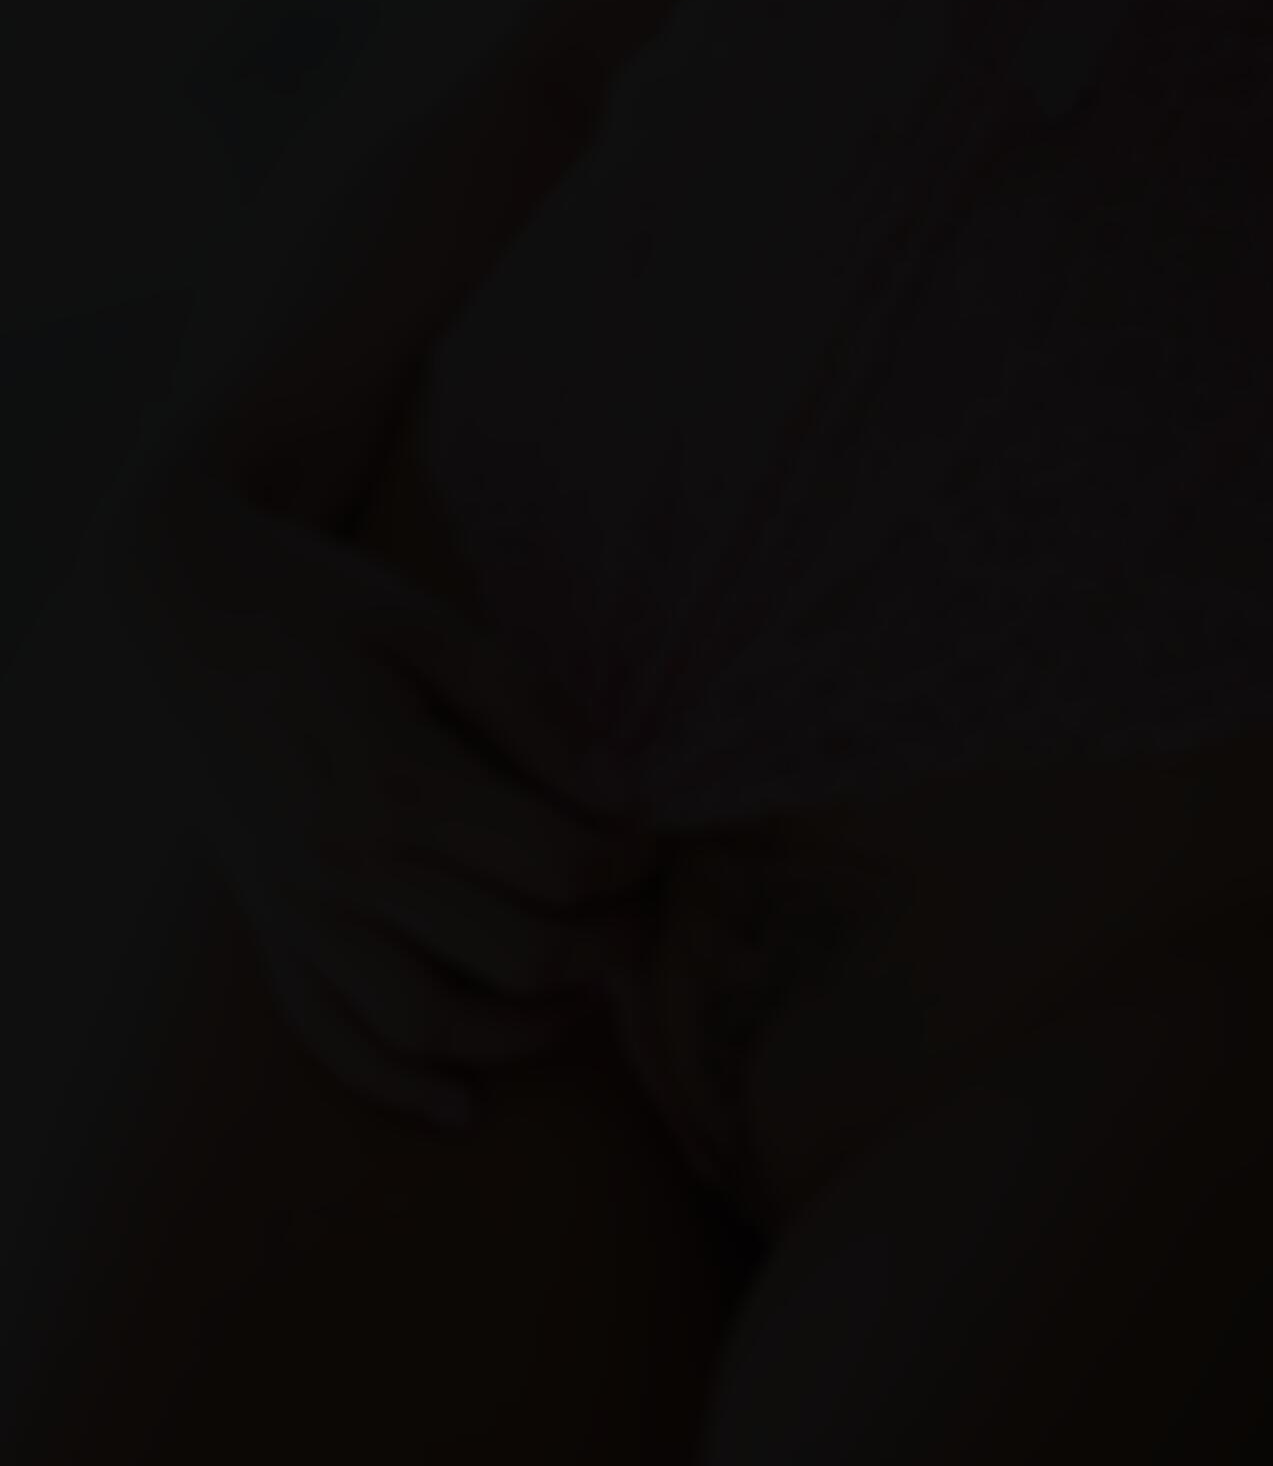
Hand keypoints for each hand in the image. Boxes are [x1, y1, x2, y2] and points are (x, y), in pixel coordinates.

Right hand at [116, 481, 662, 1130]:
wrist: (179, 614)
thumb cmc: (321, 611)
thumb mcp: (435, 628)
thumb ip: (534, 713)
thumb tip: (624, 796)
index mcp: (398, 778)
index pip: (557, 863)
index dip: (628, 864)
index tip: (651, 843)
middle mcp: (345, 860)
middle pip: (514, 953)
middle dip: (605, 950)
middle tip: (640, 920)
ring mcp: (299, 905)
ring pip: (427, 1021)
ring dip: (526, 1032)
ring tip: (584, 1001)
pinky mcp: (270, 924)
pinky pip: (327, 1034)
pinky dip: (394, 1083)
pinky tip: (460, 1103)